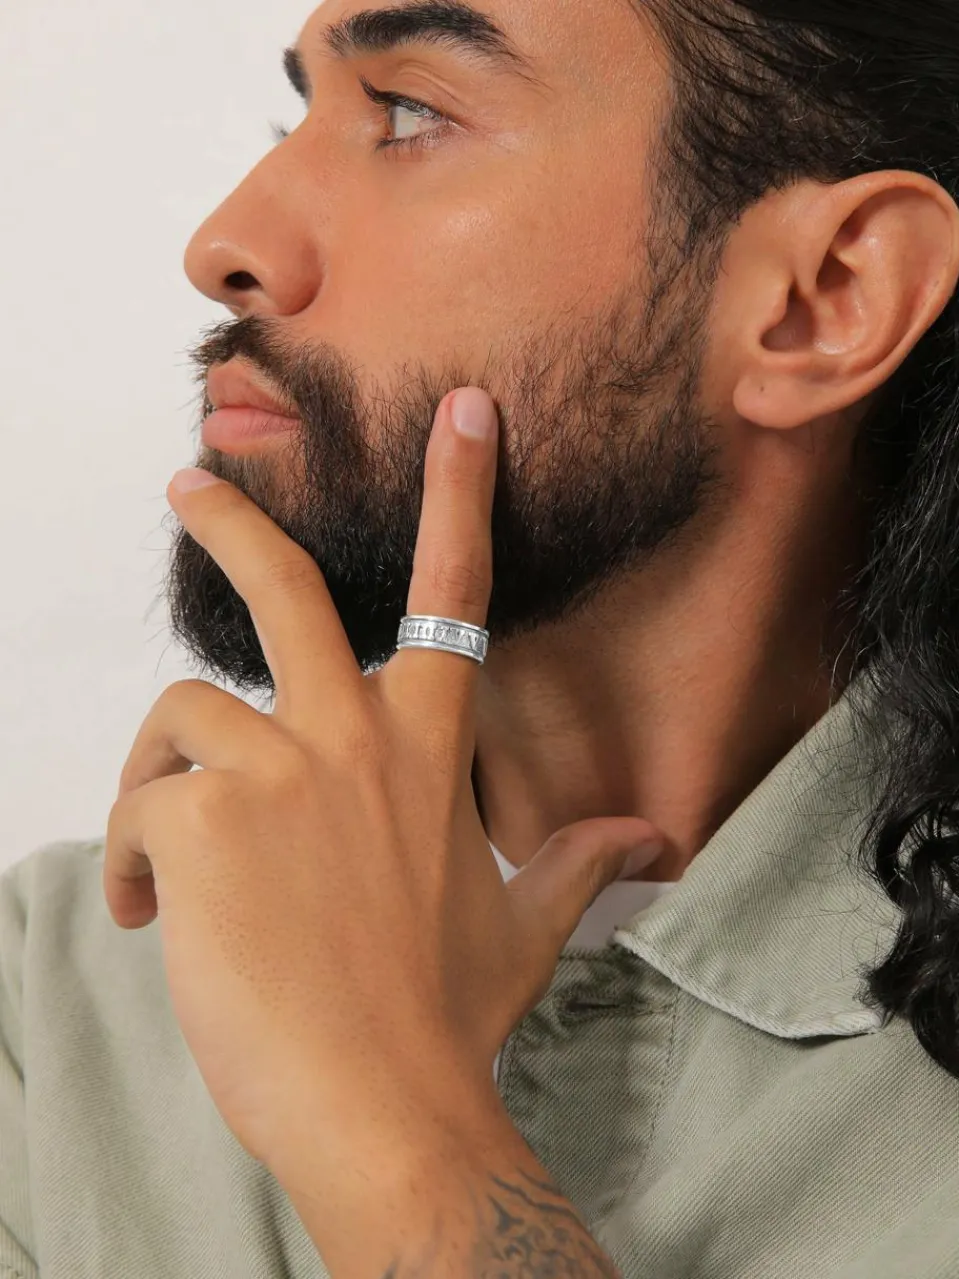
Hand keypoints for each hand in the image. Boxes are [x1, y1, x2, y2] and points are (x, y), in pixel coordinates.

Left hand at [104, 386, 663, 1185]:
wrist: (386, 1102)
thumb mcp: (524, 926)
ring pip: (181, 718)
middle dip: (237, 522)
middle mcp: (354, 738)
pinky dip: (134, 858)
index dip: (462, 495)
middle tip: (192, 486)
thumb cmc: (447, 1014)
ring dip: (155, 781)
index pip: (456, 595)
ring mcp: (278, 771)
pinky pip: (140, 807)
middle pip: (286, 592)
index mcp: (428, 749)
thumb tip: (649, 840)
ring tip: (163, 868)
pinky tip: (154, 920)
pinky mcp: (205, 822)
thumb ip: (577, 862)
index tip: (461, 416)